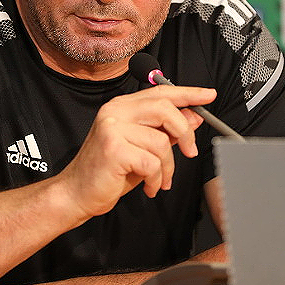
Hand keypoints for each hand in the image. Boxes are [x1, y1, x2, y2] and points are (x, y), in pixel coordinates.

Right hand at [58, 84, 215, 218]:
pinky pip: (152, 162)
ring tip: (159, 180)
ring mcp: (112, 128)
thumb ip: (166, 131)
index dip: (188, 92)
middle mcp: (116, 111)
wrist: (76, 193)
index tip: (208, 95)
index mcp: (122, 107)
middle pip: (165, 108)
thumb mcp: (142, 148)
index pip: (160, 92)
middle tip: (190, 152)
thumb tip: (194, 117)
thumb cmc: (109, 172)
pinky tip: (148, 186)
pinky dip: (156, 178)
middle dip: (184, 132)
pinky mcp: (114, 149)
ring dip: (168, 167)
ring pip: (161, 141)